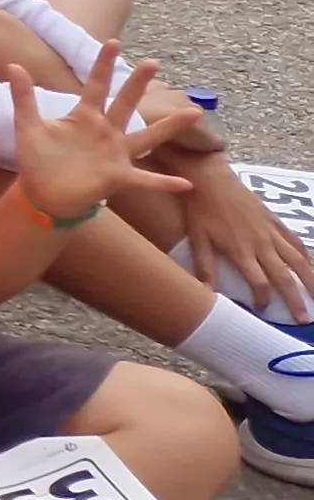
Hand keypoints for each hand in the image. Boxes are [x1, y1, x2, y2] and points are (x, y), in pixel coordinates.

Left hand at [8, 43, 201, 224]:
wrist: (41, 193)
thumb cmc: (38, 159)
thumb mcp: (27, 126)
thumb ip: (23, 97)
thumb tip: (13, 64)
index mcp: (84, 117)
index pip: (96, 85)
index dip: (103, 65)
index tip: (114, 41)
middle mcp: (106, 132)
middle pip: (125, 103)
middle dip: (137, 84)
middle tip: (153, 62)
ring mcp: (115, 154)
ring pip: (148, 137)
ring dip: (170, 126)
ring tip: (194, 111)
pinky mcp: (118, 177)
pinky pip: (146, 181)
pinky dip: (164, 183)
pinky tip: (186, 184)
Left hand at [178, 156, 313, 320]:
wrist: (210, 179)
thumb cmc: (200, 211)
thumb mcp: (197, 240)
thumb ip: (204, 267)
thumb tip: (206, 293)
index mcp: (241, 251)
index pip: (260, 282)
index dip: (263, 299)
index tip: (263, 310)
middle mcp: (261, 244)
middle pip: (284, 276)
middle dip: (296, 299)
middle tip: (305, 319)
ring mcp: (272, 232)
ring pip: (298, 260)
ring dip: (310, 280)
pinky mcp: (276, 221)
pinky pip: (296, 243)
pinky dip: (307, 257)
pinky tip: (312, 267)